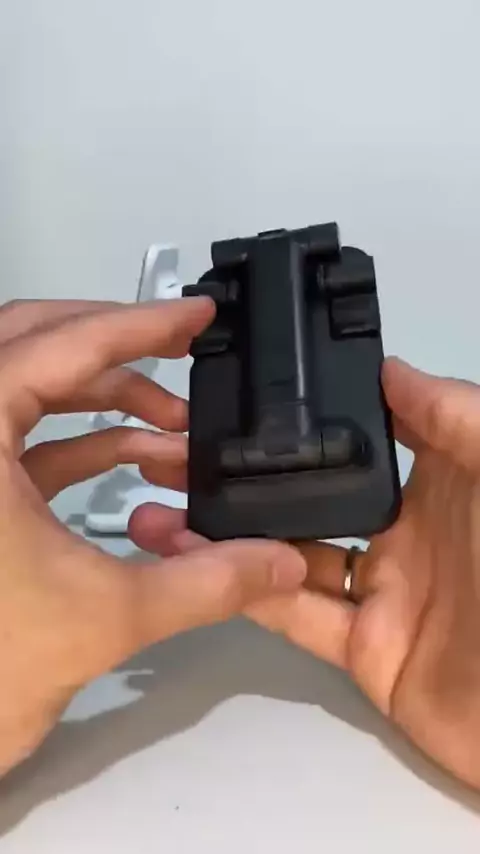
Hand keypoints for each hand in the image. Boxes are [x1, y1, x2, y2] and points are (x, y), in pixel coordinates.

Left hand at [0, 298, 305, 774]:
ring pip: (30, 390)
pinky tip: (142, 458)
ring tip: (176, 422)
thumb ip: (206, 583)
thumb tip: (279, 562)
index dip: (137, 326)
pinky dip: (85, 441)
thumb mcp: (107, 616)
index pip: (59, 349)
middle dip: (116, 345)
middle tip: (181, 347)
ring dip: (105, 397)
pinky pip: (28, 441)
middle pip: (32, 345)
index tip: (195, 316)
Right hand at [130, 359, 479, 789]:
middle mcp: (406, 536)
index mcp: (443, 487)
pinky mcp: (367, 653)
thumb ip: (456, 415)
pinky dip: (249, 593)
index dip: (310, 423)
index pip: (363, 445)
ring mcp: (383, 596)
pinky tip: (200, 567)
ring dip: (230, 537)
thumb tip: (391, 370)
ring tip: (164, 512)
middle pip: (312, 501)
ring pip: (291, 557)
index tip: (248, 400)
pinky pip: (298, 617)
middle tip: (182, 458)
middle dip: (249, 481)